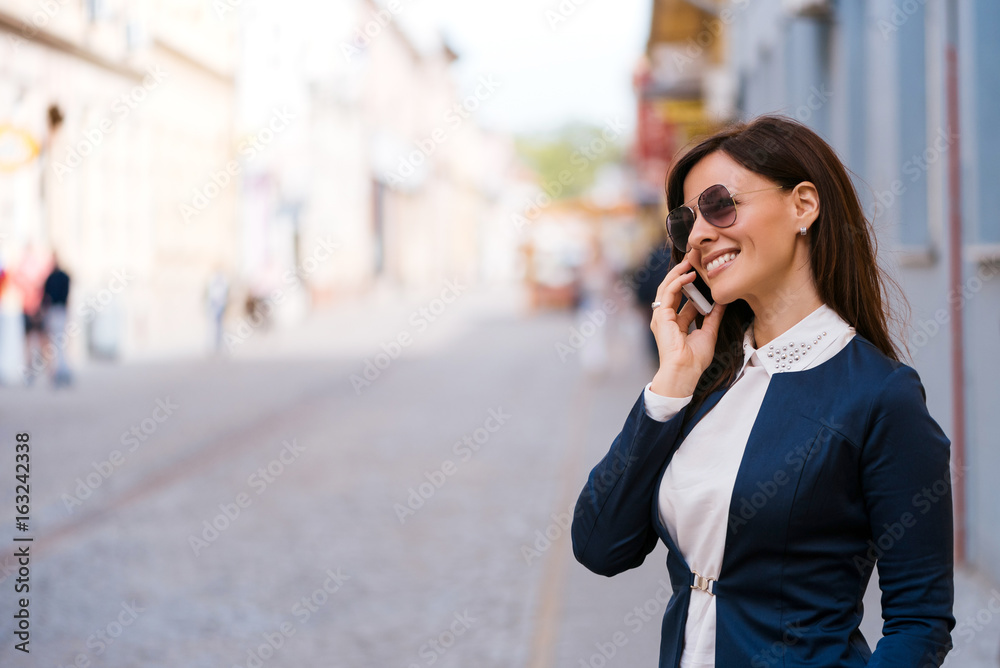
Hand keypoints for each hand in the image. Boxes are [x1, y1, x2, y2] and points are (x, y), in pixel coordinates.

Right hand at [648, 258, 725, 396]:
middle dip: (681, 274)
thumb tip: (721, 302)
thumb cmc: (694, 359)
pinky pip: (668, 292)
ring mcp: (661, 316)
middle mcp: (666, 318)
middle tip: (693, 261)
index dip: (690, 285)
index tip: (701, 274)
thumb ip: (713, 316)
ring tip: (690, 262)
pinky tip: (689, 275)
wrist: (685, 370)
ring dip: (678, 273)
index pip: (681, 299)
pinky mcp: (661, 316)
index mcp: (676, 323)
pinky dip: (678, 281)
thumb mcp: (709, 333)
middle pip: (672, 290)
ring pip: (667, 287)